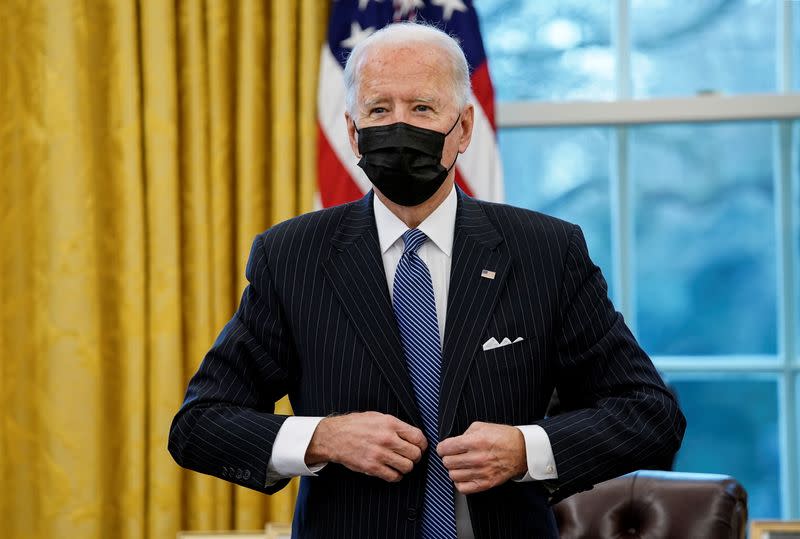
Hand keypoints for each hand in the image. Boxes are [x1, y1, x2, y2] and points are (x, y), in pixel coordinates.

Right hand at [305, 411, 427, 481]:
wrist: (334, 437)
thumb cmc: (355, 425)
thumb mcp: (377, 416)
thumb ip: (395, 425)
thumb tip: (411, 434)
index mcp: (390, 423)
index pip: (418, 437)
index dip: (422, 444)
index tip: (419, 447)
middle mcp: (387, 438)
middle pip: (415, 453)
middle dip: (415, 456)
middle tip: (410, 456)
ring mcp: (380, 454)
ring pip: (407, 466)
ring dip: (406, 467)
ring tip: (400, 463)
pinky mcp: (372, 467)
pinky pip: (394, 476)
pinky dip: (396, 475)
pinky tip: (392, 470)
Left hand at [437, 421, 526, 494]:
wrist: (522, 450)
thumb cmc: (503, 437)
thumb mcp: (482, 426)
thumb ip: (464, 433)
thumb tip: (452, 442)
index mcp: (476, 441)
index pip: (446, 448)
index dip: (441, 448)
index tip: (443, 448)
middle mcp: (478, 458)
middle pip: (448, 462)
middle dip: (447, 458)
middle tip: (452, 455)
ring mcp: (482, 472)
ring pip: (453, 475)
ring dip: (454, 469)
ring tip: (460, 465)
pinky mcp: (486, 483)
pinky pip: (463, 488)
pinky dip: (460, 482)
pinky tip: (464, 475)